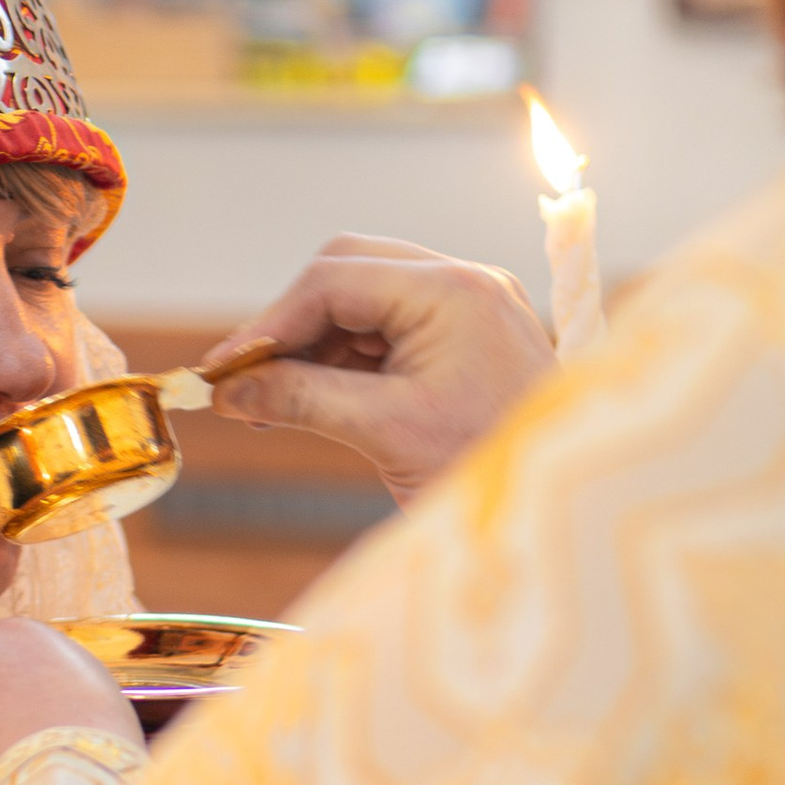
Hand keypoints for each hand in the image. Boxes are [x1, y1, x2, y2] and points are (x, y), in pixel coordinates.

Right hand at [200, 236, 554, 501]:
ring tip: (269, 405)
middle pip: (347, 274)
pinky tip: (310, 403)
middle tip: (243, 382)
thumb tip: (228, 390)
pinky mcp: (465, 341)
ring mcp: (468, 310)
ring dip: (312, 348)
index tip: (223, 370)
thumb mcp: (386, 433)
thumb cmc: (491, 468)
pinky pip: (386, 333)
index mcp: (454, 291)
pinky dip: (343, 364)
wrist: (561, 510)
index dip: (269, 324)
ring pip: (362, 304)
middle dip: (289, 327)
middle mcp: (464, 285)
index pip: (335, 280)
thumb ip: (301, 399)